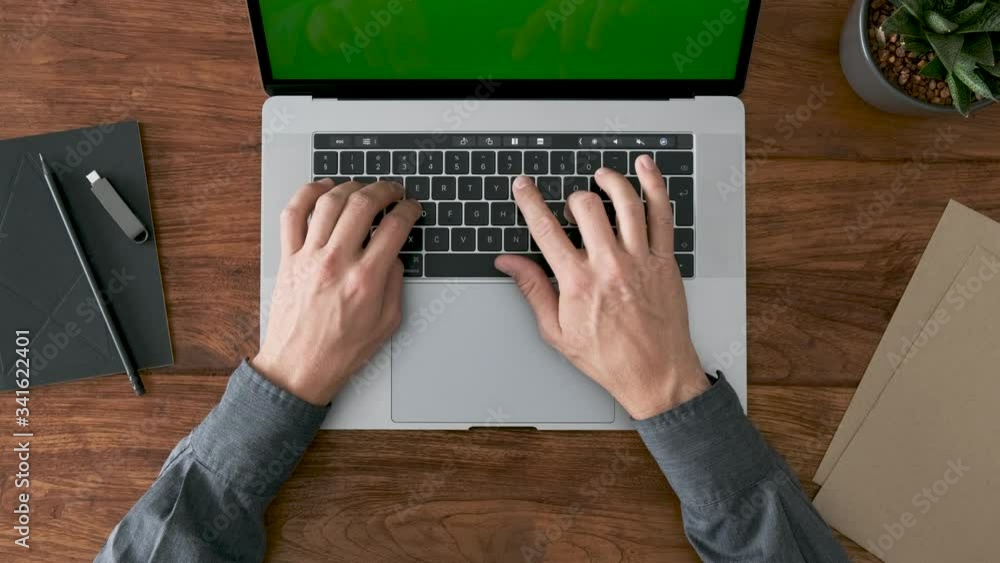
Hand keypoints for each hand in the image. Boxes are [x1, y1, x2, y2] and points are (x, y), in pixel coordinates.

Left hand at [252, 179, 420, 405]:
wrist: (299, 367)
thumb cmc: (340, 351)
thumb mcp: (386, 323)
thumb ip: (395, 284)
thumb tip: (394, 255)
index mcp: (366, 279)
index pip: (393, 227)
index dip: (408, 210)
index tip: (412, 207)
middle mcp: (337, 262)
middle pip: (363, 204)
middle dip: (384, 190)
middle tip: (392, 190)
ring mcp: (309, 257)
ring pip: (329, 202)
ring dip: (350, 187)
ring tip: (362, 188)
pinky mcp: (288, 259)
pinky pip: (293, 215)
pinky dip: (306, 194)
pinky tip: (321, 189)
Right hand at [496, 156, 709, 419]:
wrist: (656, 374)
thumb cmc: (608, 357)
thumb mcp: (557, 331)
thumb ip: (533, 289)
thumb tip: (509, 263)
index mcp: (578, 283)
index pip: (546, 229)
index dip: (530, 201)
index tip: (523, 186)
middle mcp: (609, 265)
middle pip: (586, 207)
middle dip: (572, 198)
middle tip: (571, 205)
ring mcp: (640, 260)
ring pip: (625, 202)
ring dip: (610, 181)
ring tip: (601, 177)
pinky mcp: (665, 261)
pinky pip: (662, 214)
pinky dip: (654, 185)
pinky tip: (645, 169)